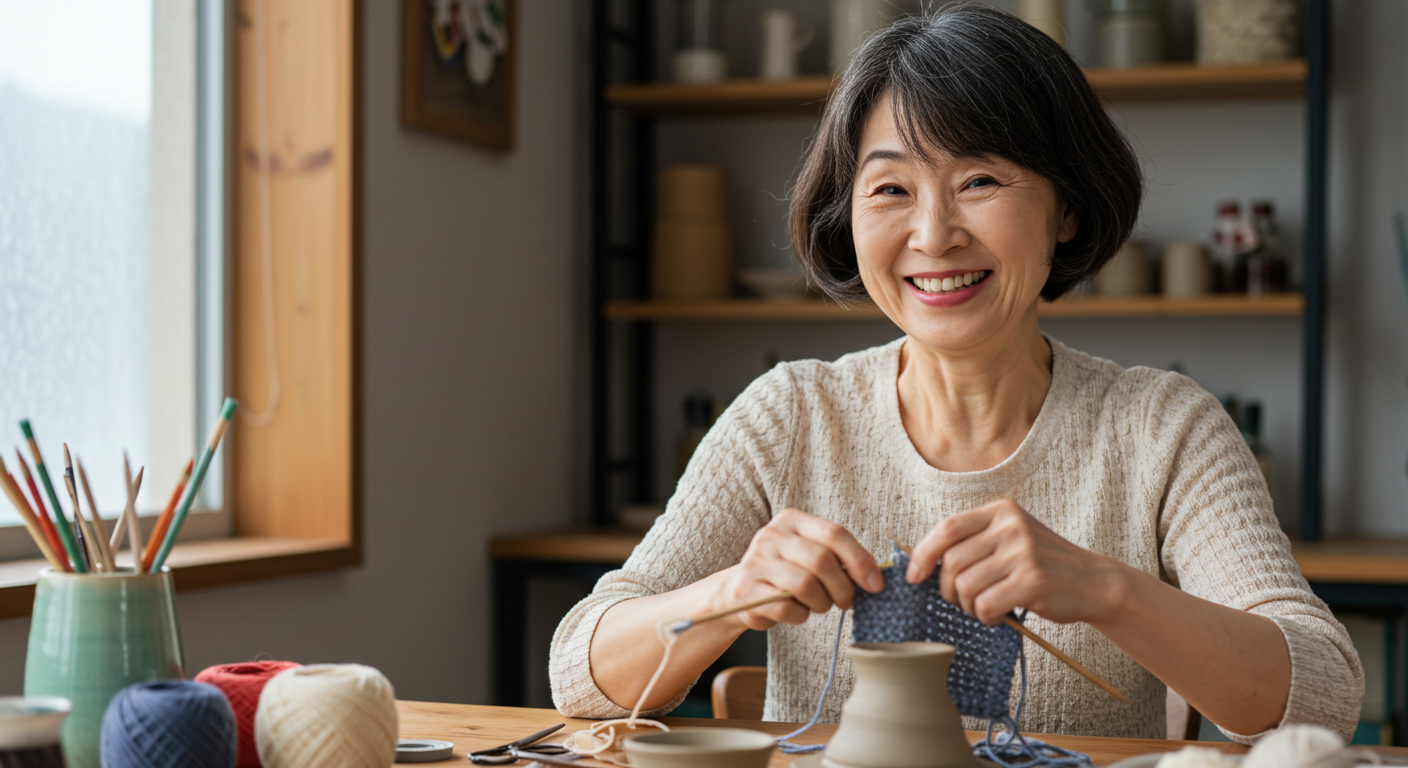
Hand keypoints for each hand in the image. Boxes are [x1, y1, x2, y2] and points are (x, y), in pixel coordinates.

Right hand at [713, 509, 882, 631]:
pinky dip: (800, 615)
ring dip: (822, 603)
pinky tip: (797, 612)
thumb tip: (874, 578)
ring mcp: (755, 562)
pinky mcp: (746, 591)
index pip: (834, 533)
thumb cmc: (786, 573)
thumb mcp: (810, 554)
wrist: (739, 591)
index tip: (875, 584)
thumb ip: (838, 557)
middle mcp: (770, 535)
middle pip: (822, 561)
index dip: (860, 560)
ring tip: (819, 605)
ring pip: (805, 585)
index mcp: (791, 520)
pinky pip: (787, 607)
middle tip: (846, 601)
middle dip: (843, 588)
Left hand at [906, 499, 1128, 625]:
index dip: (924, 553)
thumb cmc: (1042, 565)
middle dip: (948, 589)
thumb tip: (919, 561)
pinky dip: (986, 617)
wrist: (1093, 582)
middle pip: (952, 562)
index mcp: (1001, 511)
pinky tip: (999, 615)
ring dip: (969, 606)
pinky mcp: (1031, 581)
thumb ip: (973, 542)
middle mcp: (1011, 527)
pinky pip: (985, 604)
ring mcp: (1022, 552)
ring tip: (987, 606)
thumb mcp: (1010, 539)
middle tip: (963, 600)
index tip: (913, 576)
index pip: (948, 528)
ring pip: (965, 586)